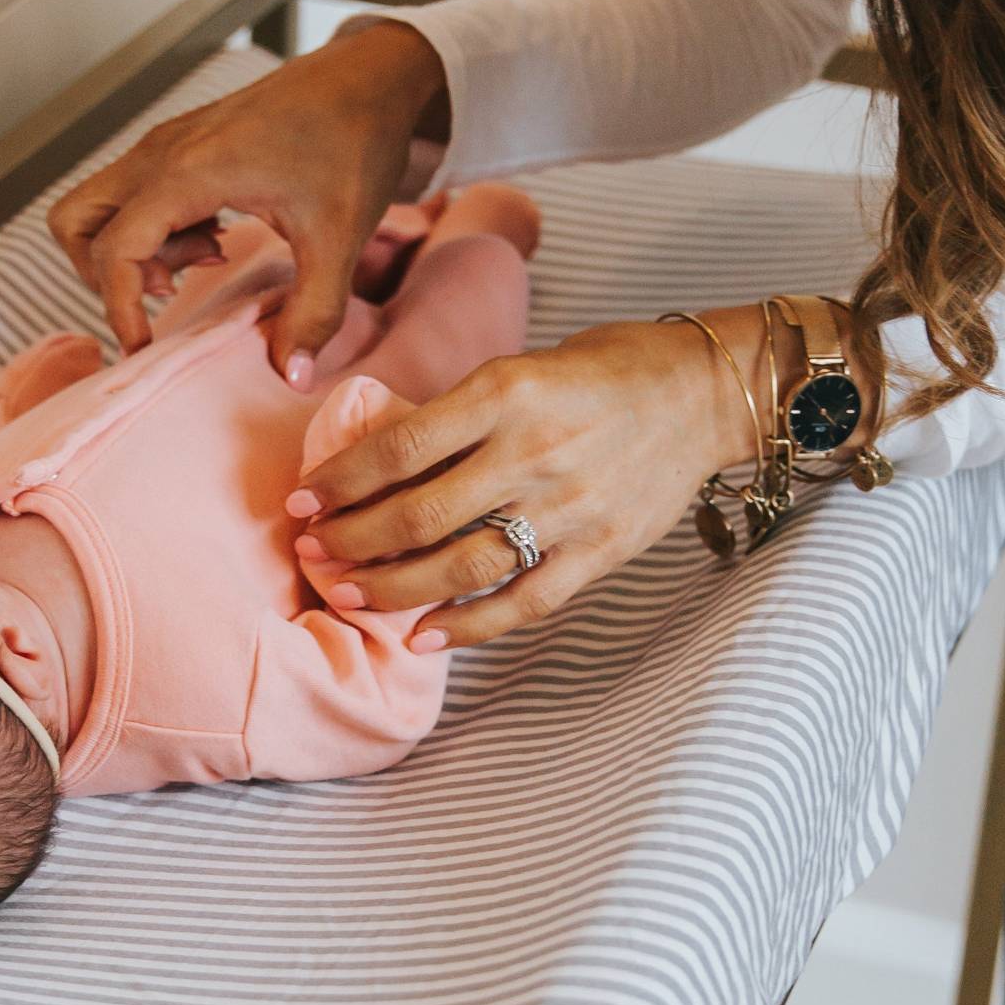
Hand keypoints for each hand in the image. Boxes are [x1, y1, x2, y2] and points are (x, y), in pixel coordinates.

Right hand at [48, 21, 449, 377]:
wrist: (370, 77)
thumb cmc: (353, 144)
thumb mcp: (340, 238)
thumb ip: (314, 312)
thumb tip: (291, 377)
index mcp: (188, 173)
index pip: (113, 250)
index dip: (119, 308)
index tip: (146, 348)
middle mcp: (160, 153)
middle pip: (76, 222)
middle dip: (104, 274)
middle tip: (169, 291)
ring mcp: (165, 143)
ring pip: (100, 207)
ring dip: (134, 249)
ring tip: (207, 258)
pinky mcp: (180, 142)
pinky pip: (134, 193)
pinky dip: (156, 228)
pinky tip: (218, 235)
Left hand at [288, 310, 776, 649]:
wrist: (705, 392)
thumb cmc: (603, 370)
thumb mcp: (520, 367)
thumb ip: (459, 416)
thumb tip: (377, 463)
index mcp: (506, 392)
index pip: (398, 448)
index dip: (339, 482)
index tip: (300, 501)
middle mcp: (534, 451)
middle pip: (418, 515)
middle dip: (350, 541)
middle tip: (311, 553)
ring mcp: (571, 507)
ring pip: (461, 566)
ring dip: (393, 588)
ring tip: (349, 594)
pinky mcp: (602, 551)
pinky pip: (524, 602)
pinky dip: (468, 626)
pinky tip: (422, 637)